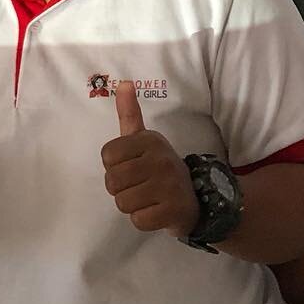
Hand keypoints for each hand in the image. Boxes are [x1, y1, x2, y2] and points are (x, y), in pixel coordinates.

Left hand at [100, 81, 199, 236]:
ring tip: (147, 198)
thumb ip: (130, 113)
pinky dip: (143, 219)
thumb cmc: (159, 167)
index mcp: (149, 140)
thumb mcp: (144, 139)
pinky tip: (156, 210)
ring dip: (131, 205)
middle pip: (112, 181)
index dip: (114, 166)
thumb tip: (122, 83)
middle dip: (120, 189)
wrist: (196, 198)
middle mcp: (160, 160)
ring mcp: (168, 186)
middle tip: (138, 185)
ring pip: (122, 203)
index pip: (107, 156)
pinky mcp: (172, 211)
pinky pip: (137, 220)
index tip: (131, 166)